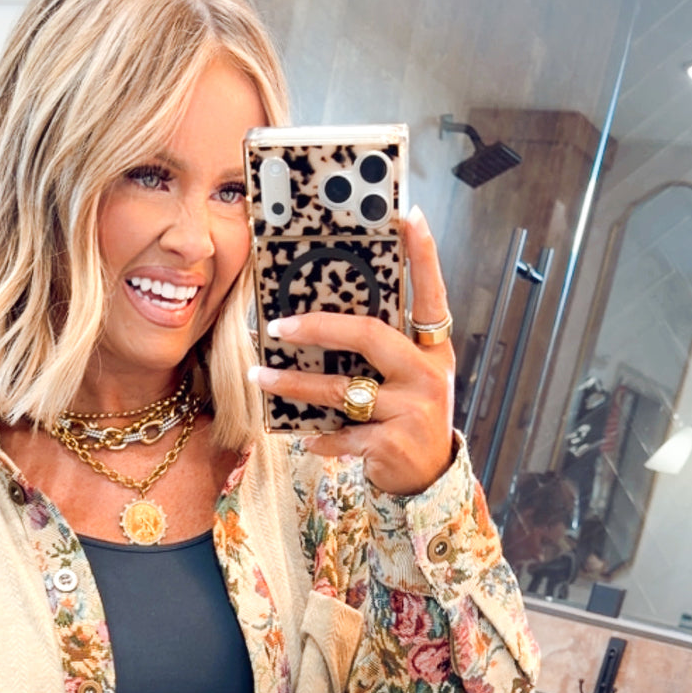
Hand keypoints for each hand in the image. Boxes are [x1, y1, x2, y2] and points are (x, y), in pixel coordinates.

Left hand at [249, 205, 455, 496]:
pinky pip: (341, 434)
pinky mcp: (390, 443)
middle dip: (318, 328)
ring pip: (340, 389)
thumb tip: (326, 316)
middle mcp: (426, 374)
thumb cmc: (409, 416)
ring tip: (258, 378)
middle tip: (278, 327)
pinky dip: (319, 436)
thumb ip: (384, 348)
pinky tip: (304, 435)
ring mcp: (410, 410)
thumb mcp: (409, 377)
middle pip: (369, 335)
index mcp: (433, 349)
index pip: (430, 294)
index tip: (409, 215)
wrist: (429, 478)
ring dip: (294, 385)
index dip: (423, 255)